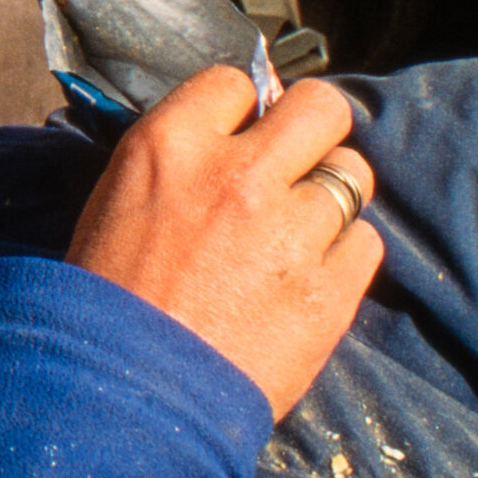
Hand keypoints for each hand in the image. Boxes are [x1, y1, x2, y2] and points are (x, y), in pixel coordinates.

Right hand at [66, 65, 381, 418]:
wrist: (124, 396)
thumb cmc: (109, 298)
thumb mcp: (119, 199)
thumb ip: (179, 157)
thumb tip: (235, 127)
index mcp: (172, 144)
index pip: (236, 81)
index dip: (243, 110)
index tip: (241, 136)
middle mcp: (238, 173)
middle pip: (321, 106)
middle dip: (314, 130)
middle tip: (299, 163)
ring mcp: (290, 231)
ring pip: (354, 175)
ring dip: (333, 198)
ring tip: (303, 231)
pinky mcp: (328, 290)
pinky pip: (368, 243)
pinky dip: (345, 256)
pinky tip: (310, 277)